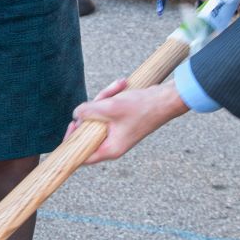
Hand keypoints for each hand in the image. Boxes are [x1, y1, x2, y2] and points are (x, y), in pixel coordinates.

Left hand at [68, 77, 187, 162]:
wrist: (167, 99)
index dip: (73, 141)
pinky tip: (122, 84)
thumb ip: (88, 111)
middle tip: (101, 98)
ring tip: (119, 85)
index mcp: (110, 149)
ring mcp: (117, 132)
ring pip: (99, 116)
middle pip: (90, 130)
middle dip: (93, 109)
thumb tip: (75, 114)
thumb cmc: (142, 107)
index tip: (72, 124)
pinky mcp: (122, 121)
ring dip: (105, 98)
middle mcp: (113, 143)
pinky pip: (109, 109)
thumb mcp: (110, 107)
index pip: (83, 155)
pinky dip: (112, 97)